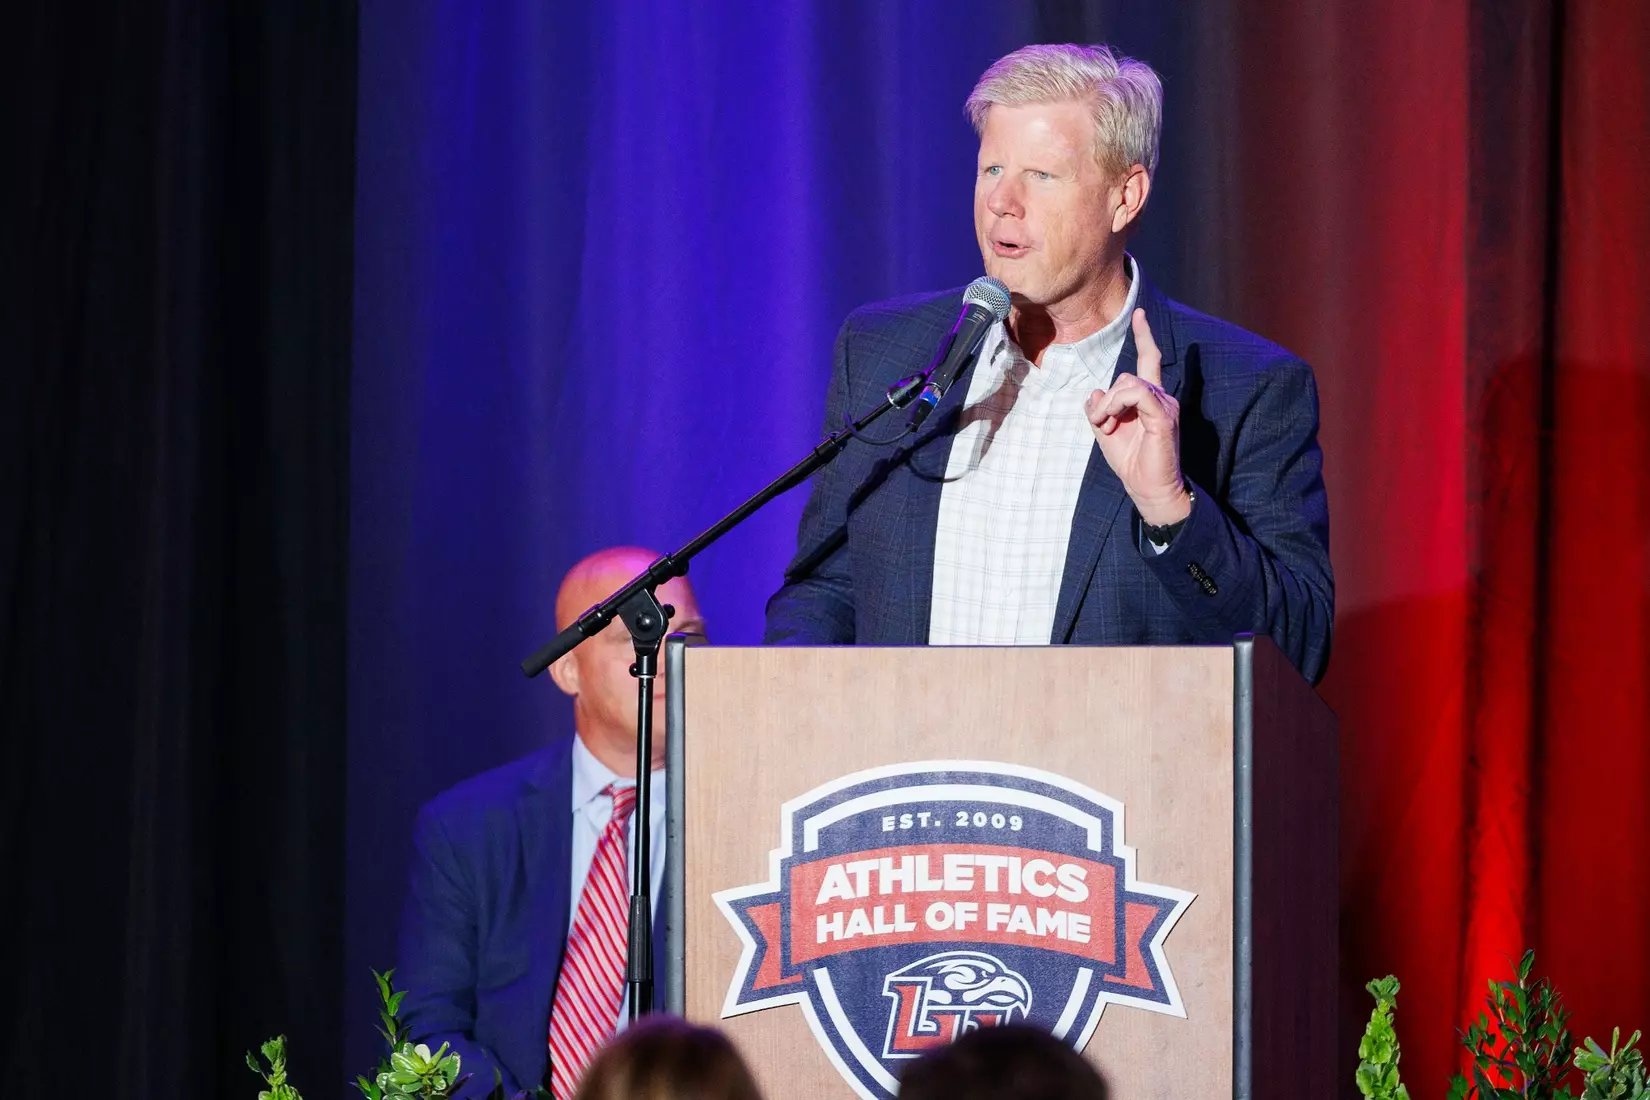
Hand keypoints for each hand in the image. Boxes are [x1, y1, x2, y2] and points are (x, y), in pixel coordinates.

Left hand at [1085, 309, 1190, 525]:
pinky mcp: (1164, 416)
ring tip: (1105, 426)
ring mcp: (1165, 405)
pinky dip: (1117, 404)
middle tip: (1100, 424)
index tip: (1139, 313)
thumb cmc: (1131, 463)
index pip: (1148, 360)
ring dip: (1109, 404)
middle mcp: (1161, 398)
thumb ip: (1098, 409)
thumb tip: (1095, 392)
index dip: (1144, 336)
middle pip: (1125, 376)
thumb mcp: (1104, 432)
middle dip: (1105, 399)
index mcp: (1149, 399)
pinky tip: (1112, 421)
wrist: (1148, 489)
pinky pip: (1137, 393)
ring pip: (1128, 383)